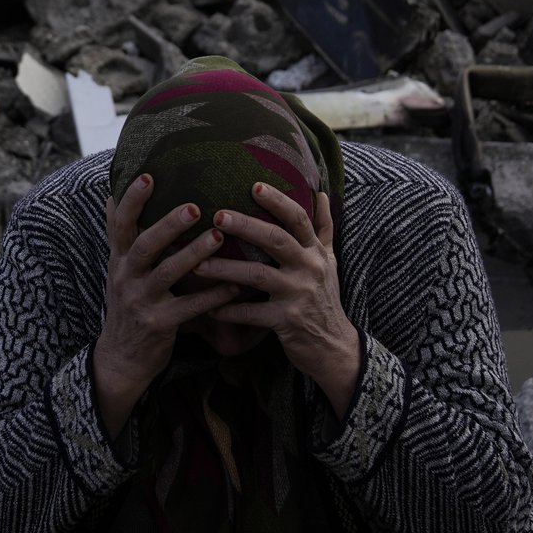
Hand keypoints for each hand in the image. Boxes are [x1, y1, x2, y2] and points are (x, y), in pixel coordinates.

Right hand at [93, 174, 234, 440]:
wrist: (121, 357)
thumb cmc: (130, 303)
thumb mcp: (120, 269)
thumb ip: (123, 237)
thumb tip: (114, 194)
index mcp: (119, 259)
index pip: (119, 224)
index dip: (131, 200)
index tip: (148, 174)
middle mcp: (125, 277)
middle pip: (144, 245)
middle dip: (168, 225)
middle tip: (195, 206)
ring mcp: (141, 301)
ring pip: (167, 274)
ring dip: (195, 254)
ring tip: (220, 237)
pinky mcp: (158, 325)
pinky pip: (189, 308)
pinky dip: (212, 296)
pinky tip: (236, 286)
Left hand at [195, 184, 363, 419]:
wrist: (334, 346)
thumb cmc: (325, 298)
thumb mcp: (329, 261)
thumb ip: (323, 227)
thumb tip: (320, 192)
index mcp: (315, 251)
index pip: (298, 219)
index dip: (278, 200)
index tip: (255, 185)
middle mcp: (309, 268)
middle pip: (276, 239)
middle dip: (246, 226)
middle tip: (216, 216)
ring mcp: (298, 295)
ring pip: (258, 275)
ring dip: (225, 269)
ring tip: (198, 264)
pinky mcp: (286, 321)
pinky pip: (251, 313)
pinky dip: (229, 310)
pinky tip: (207, 308)